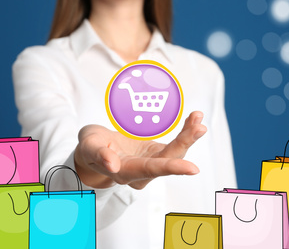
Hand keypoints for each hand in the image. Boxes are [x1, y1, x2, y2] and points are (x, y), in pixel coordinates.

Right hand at [74, 111, 206, 188]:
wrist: (97, 149)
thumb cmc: (91, 148)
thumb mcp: (89, 147)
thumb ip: (99, 154)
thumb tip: (112, 165)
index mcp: (126, 172)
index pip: (151, 169)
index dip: (172, 168)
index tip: (192, 169)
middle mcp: (143, 171)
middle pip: (169, 159)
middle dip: (185, 143)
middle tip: (199, 127)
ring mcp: (153, 162)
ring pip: (175, 151)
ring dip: (188, 135)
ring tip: (198, 117)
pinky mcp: (157, 153)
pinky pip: (175, 143)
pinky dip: (185, 131)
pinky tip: (194, 119)